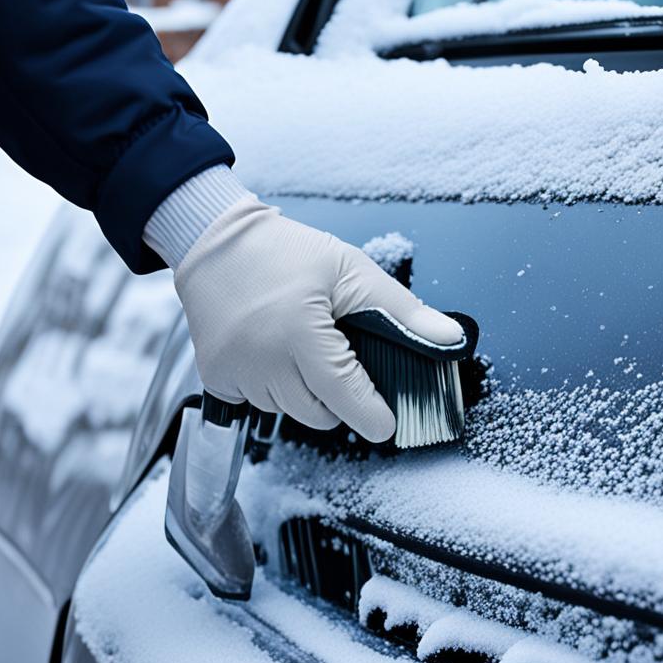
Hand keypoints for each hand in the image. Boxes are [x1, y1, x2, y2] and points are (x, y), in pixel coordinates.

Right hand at [171, 197, 462, 441]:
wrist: (214, 241)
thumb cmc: (284, 252)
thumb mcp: (351, 271)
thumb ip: (402, 311)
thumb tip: (449, 339)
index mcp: (299, 334)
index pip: (344, 397)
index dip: (372, 415)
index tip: (388, 422)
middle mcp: (261, 361)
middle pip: (318, 414)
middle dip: (338, 396)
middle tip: (340, 356)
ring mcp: (233, 373)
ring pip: (287, 410)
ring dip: (303, 391)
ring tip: (301, 345)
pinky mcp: (214, 377)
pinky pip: (256, 402)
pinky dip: (271, 386)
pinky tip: (272, 351)